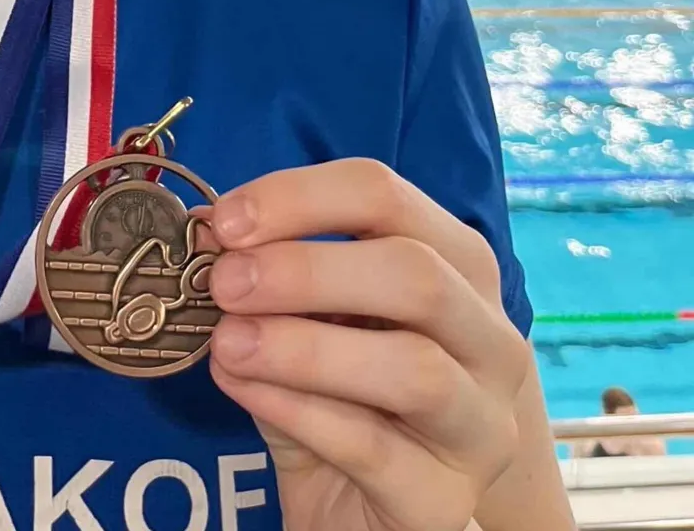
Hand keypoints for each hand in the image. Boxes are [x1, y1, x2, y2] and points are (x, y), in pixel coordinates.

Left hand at [204, 159, 529, 530]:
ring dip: (302, 346)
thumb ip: (262, 275)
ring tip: (226, 342)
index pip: (386, 197)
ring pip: (414, 368)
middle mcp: (489, 338)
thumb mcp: (296, 322)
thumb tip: (205, 228)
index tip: (225, 221)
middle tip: (224, 282)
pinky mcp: (448, 501)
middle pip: (416, 274)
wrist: (354, 515)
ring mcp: (482, 425)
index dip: (299, 197)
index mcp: (453, 267)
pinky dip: (296, 408)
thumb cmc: (331, 397)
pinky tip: (240, 388)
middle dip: (306, 269)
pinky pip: (375, 447)